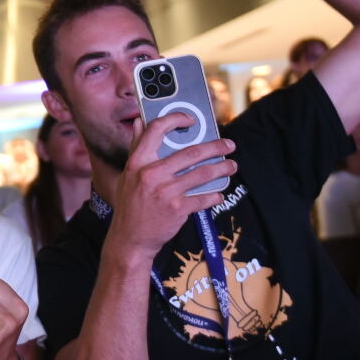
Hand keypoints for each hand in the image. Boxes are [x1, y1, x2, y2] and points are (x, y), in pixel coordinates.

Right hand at [105, 112, 236, 261]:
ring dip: (222, 169)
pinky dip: (214, 196)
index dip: (175, 119)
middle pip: (191, 152)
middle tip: (229, 145)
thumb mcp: (127, 175)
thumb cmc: (130, 206)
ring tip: (231, 167)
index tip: (191, 119)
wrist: (130, 240)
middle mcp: (150, 174)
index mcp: (137, 162)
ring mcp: (165, 192)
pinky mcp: (177, 209)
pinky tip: (218, 194)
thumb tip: (140, 122)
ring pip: (202, 174)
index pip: (156, 130)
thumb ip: (136, 148)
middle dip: (215, 147)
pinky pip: (203, 198)